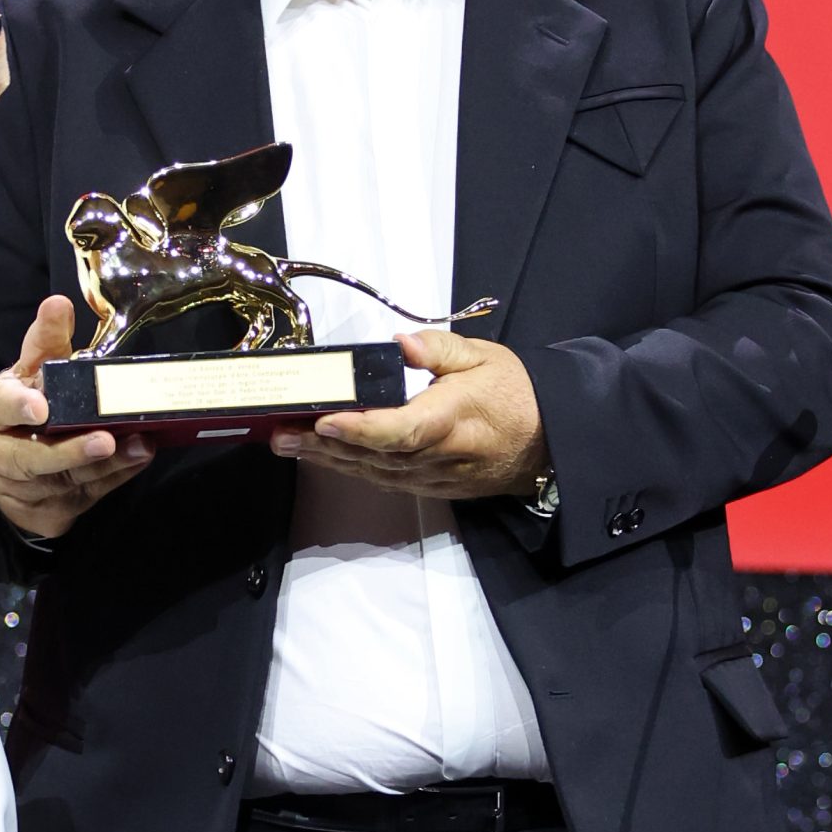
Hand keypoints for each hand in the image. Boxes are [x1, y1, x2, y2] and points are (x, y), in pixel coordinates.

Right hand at [0, 297, 154, 540]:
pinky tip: (140, 457)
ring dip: (106, 466)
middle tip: (103, 440)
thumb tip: (58, 303)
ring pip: (67, 481)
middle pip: (33, 459)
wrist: (6, 468)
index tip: (39, 406)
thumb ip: (44, 341)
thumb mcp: (26, 371)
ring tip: (137, 446)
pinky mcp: (55, 508)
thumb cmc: (21, 407)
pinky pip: (89, 494)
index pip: (0, 409)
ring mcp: (29, 489)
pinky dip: (117, 477)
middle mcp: (4, 457)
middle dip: (69, 452)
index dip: (18, 408)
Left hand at [267, 327, 549, 500]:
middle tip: (280, 433)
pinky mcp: (433, 487)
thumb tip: (400, 344)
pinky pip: (387, 481)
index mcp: (453, 417)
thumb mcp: (484, 357)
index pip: (401, 429)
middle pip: (375, 455)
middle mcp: (440, 454)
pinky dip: (353, 470)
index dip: (361, 429)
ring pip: (375, 472)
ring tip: (288, 444)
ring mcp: (435, 477)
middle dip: (325, 445)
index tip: (325, 419)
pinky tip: (325, 459)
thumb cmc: (515, 393)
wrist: (550, 443)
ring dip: (330, 459)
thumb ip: (440, 349)